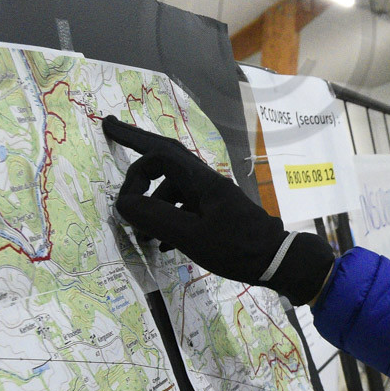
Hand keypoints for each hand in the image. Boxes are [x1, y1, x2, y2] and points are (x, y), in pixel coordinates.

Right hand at [103, 117, 333, 303]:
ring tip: (141, 232)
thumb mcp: (191, 237)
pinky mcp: (219, 213)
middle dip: (138, 145)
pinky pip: (186, 206)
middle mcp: (207, 182)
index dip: (135, 166)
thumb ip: (156, 218)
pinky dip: (169, 218)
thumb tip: (124, 204)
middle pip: (167, 156)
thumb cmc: (238, 249)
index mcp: (202, 181)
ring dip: (153, 203)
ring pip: (174, 187)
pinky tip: (164, 244)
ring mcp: (214, 197)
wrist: (278, 261)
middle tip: (112, 129)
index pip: (160, 154)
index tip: (123, 198)